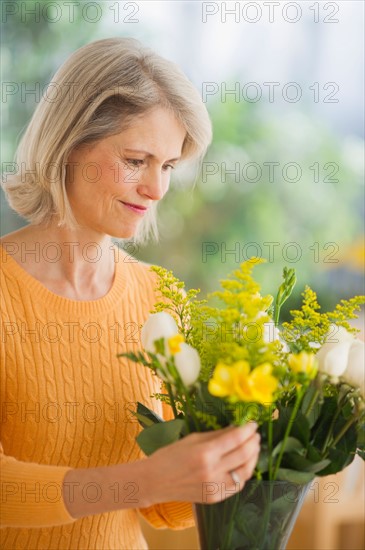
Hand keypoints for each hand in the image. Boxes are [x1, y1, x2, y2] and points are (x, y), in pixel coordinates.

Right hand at [143, 422, 259, 504]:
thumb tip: (236, 427)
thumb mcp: (193, 438)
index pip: (235, 439)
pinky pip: (237, 485)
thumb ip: (216, 435)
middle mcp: (212, 471)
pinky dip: (244, 473)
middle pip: (243, 455)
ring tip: (253, 447)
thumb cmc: (170, 455)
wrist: (154, 481)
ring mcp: (215, 487)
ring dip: (253, 458)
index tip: (253, 423)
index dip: (247, 429)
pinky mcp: (215, 498)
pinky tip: (244, 463)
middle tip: (255, 434)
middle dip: (253, 442)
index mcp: (204, 453)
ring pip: (245, 472)